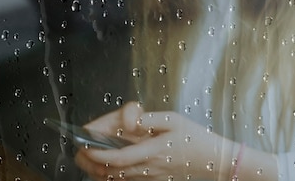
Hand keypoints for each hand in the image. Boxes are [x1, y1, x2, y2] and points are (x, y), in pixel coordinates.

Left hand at [75, 102, 233, 180]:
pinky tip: (106, 170)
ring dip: (97, 171)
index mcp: (152, 150)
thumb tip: (131, 119)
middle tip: (81, 151)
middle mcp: (148, 168)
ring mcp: (149, 177)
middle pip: (110, 172)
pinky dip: (111, 178)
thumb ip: (150, 119)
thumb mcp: (175, 120)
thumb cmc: (196, 138)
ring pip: (115, 179)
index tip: (85, 144)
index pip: (116, 156)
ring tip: (88, 159)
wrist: (213, 161)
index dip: (97, 152)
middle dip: (90, 163)